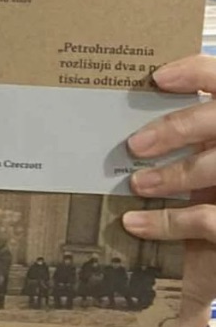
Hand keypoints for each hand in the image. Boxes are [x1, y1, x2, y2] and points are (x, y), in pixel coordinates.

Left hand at [124, 55, 215, 326]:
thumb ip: (174, 130)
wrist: (211, 253)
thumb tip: (121, 102)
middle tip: (134, 145)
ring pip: (214, 168)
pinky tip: (135, 224)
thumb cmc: (202, 188)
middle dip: (176, 129)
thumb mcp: (196, 149)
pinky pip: (206, 219)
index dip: (193, 73)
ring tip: (136, 184)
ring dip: (172, 176)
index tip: (156, 78)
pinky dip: (167, 222)